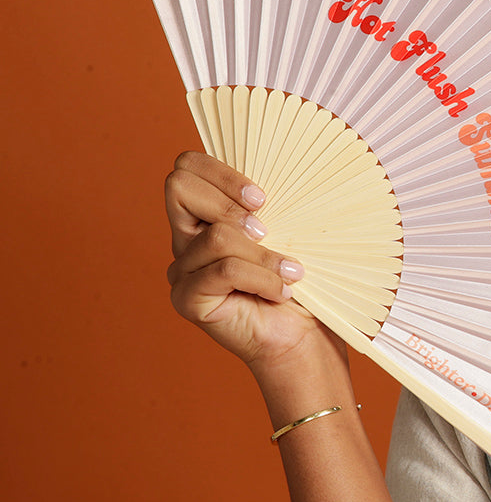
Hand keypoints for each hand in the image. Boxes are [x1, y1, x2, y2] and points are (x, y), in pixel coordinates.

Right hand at [164, 151, 339, 371]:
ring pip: (216, 236)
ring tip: (291, 272)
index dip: (222, 172)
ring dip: (264, 254)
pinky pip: (224, 270)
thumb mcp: (284, 230)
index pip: (187, 166)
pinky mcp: (186, 297)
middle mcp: (185, 238)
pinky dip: (262, 278)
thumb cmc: (297, 279)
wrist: (302, 334)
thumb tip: (275, 176)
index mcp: (205, 214)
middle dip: (229, 203)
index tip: (262, 198)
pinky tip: (281, 291)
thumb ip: (265, 205)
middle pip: (178, 186)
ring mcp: (181, 268)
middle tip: (266, 229)